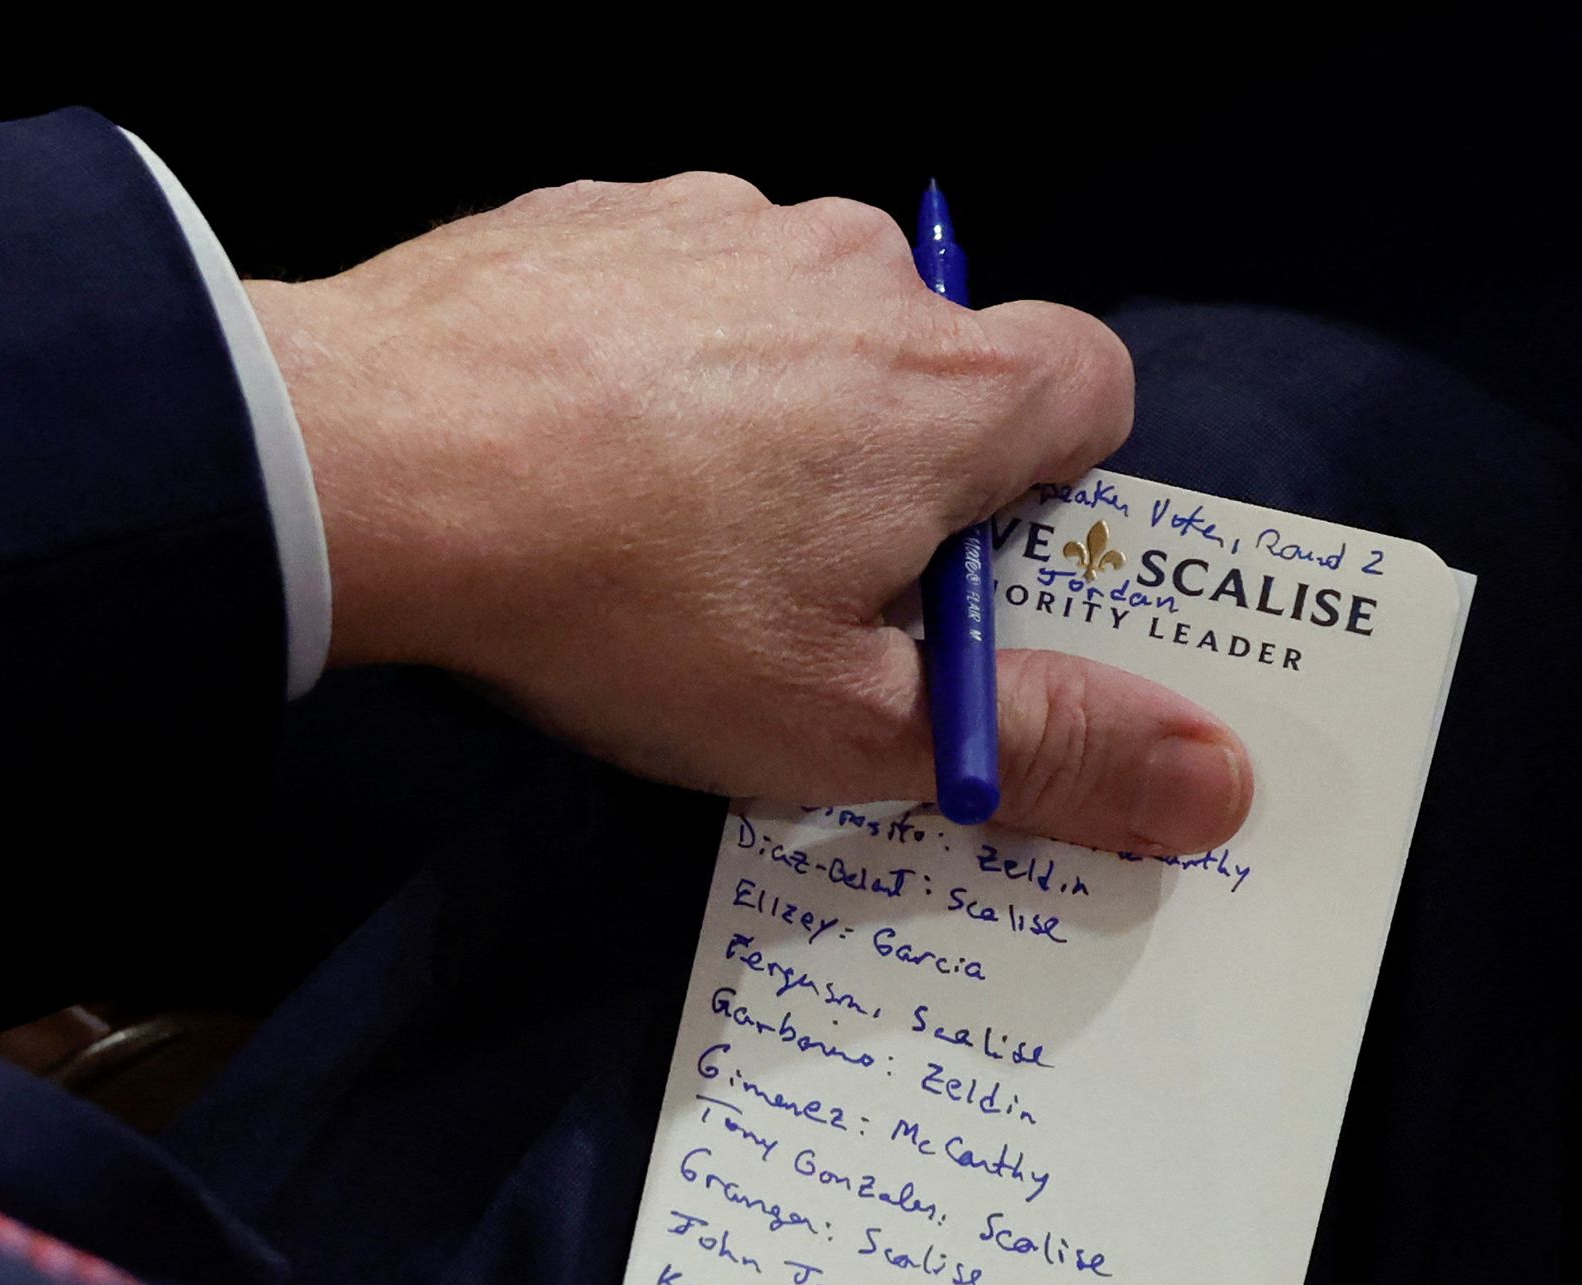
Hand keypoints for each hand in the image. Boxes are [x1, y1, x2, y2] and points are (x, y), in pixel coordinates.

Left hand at [247, 175, 1252, 855]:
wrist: (371, 465)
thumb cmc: (615, 598)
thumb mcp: (841, 722)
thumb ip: (1041, 742)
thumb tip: (1211, 775)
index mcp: (951, 388)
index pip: (1092, 390)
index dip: (1047, 491)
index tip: (961, 570)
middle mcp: (854, 268)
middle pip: (932, 361)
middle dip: (885, 466)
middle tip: (785, 586)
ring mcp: (715, 221)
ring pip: (790, 321)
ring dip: (756, 410)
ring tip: (649, 526)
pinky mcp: (591, 213)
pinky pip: (663, 289)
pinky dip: (642, 360)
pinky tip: (565, 452)